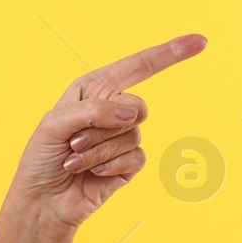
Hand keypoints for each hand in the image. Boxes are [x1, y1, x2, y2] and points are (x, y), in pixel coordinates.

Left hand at [0, 33, 206, 242]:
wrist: (42, 201)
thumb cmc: (41, 158)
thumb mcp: (55, 124)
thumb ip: (94, 110)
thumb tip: (133, 113)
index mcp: (93, 89)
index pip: (138, 66)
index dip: (170, 53)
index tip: (200, 41)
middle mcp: (111, 109)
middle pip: (137, 106)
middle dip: (103, 127)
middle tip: (74, 142)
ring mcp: (122, 138)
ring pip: (132, 135)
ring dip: (98, 151)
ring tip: (74, 161)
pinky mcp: (128, 164)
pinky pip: (135, 158)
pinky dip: (109, 166)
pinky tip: (90, 174)